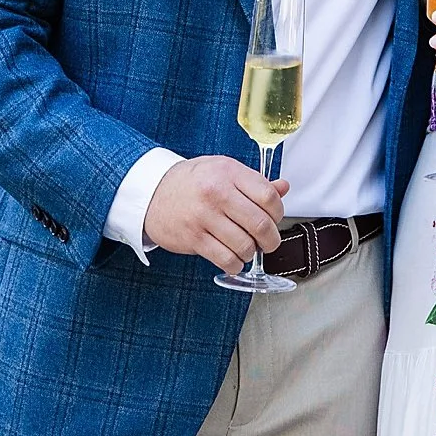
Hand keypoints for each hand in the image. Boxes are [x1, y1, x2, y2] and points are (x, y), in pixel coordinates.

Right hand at [143, 155, 288, 271]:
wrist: (152, 192)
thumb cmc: (192, 182)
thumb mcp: (223, 170)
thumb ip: (254, 181)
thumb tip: (283, 188)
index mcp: (229, 172)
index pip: (268, 196)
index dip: (278, 212)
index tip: (275, 219)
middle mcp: (217, 193)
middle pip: (260, 224)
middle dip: (271, 239)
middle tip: (269, 242)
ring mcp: (204, 217)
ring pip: (245, 245)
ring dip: (252, 252)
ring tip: (247, 248)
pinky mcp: (194, 238)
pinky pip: (226, 259)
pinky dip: (236, 264)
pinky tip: (234, 258)